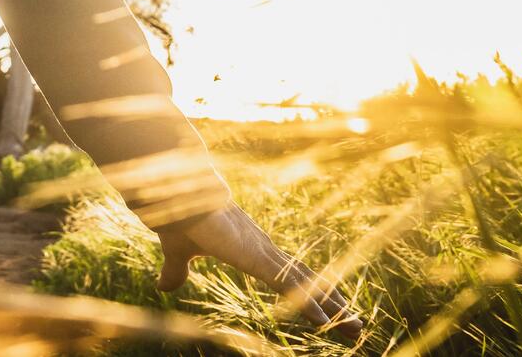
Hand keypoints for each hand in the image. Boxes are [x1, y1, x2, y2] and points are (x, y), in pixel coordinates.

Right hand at [157, 203, 360, 342]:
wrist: (176, 193)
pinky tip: (328, 322)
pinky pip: (290, 285)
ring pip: (307, 286)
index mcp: (251, 250)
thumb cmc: (179, 216)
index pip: (289, 275)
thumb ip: (178, 270)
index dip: (310, 292)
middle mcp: (265, 251)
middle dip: (333, 303)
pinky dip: (310, 304)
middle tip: (357, 323)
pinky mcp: (256, 257)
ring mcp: (264, 253)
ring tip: (357, 328)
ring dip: (333, 309)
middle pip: (308, 281)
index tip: (329, 308)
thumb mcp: (180, 253)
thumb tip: (164, 286)